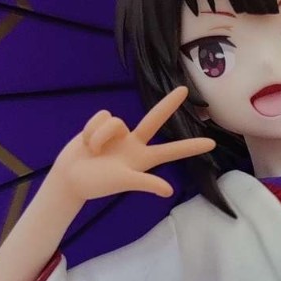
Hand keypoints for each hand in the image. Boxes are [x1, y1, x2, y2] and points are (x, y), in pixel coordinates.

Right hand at [47, 86, 214, 209]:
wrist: (69, 178)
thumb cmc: (96, 184)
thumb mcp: (123, 182)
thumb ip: (146, 183)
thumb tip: (169, 191)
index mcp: (143, 158)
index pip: (172, 151)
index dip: (190, 147)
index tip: (212, 143)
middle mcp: (133, 143)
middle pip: (156, 118)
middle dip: (169, 104)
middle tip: (184, 90)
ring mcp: (118, 134)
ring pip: (115, 120)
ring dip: (99, 135)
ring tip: (92, 151)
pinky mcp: (101, 126)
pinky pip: (101, 117)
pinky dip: (90, 130)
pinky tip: (85, 143)